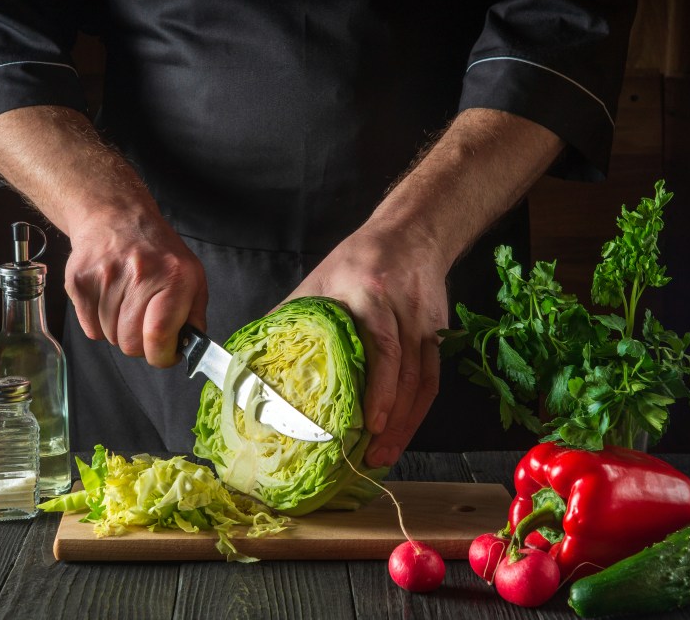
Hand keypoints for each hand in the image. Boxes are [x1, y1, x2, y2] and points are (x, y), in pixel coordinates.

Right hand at [0, 105, 207, 366]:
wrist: (115, 216)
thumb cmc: (158, 252)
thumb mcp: (192, 277)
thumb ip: (195, 317)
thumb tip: (190, 350)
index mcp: (174, 277)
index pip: (159, 335)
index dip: (162, 356)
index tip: (165, 354)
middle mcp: (140, 275)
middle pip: (131, 343)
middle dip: (140, 344)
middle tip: (144, 326)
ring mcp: (105, 278)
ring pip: (110, 338)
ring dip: (120, 331)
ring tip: (127, 304)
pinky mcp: (79, 282)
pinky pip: (90, 329)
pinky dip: (100, 324)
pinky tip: (109, 300)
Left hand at [281, 109, 563, 465]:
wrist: (413, 235)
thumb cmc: (359, 260)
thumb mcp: (319, 279)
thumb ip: (291, 317)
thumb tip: (250, 356)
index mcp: (368, 294)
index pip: (380, 344)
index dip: (378, 386)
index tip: (365, 421)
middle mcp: (402, 311)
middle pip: (407, 371)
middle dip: (392, 418)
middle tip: (371, 454)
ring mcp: (426, 325)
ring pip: (424, 381)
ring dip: (406, 423)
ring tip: (384, 454)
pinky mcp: (438, 336)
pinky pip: (432, 380)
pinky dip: (417, 411)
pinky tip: (401, 433)